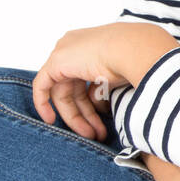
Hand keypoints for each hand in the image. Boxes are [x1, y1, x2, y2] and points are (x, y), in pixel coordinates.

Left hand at [32, 26, 128, 140]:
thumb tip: (98, 106)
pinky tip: (50, 120)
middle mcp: (75, 47)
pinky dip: (43, 103)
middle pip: (73, 89)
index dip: (90, 104)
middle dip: (85, 114)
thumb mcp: (119, 78)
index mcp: (91, 46)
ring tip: (91, 135)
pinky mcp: (56, 61)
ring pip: (62, 92)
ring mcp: (65, 52)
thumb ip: (104, 90)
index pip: (83, 80)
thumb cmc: (137, 60)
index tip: (99, 120)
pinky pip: (42, 85)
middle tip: (96, 133)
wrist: (134, 51)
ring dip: (75, 117)